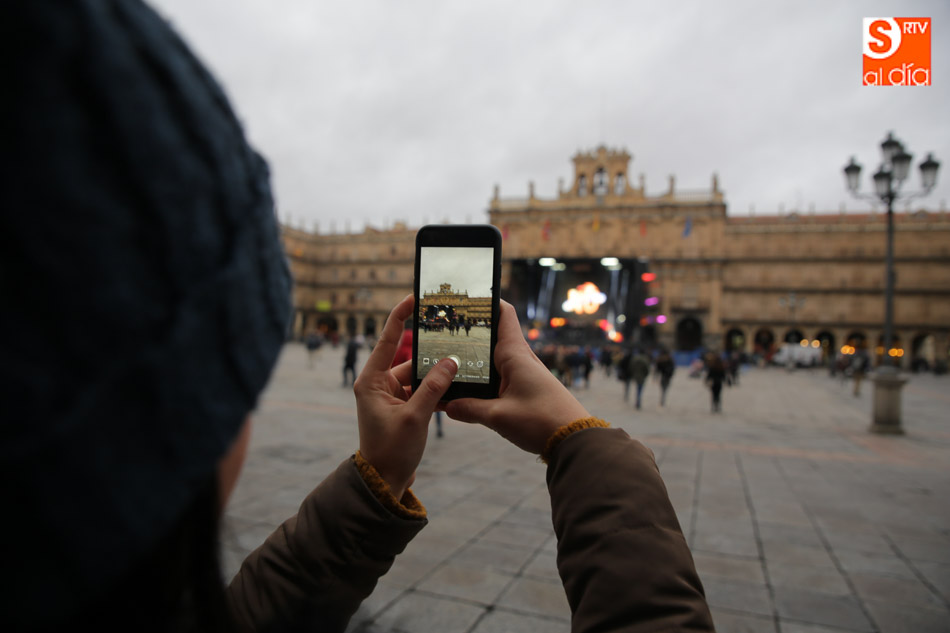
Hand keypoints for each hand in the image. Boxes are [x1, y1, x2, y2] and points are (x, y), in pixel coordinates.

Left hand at [354, 295, 457, 498]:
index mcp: (371, 381)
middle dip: (430, 350)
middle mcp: (378, 384)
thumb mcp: (415, 417)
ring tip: (461, 361)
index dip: (399, 316)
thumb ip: (434, 387)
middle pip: (408, 357)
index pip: (387, 340)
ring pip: (419, 375)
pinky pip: (422, 390)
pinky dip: (437, 388)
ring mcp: (390, 396)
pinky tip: (457, 384)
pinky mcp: (402, 408)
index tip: (413, 297)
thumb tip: (451, 360)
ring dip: (437, 373)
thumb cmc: (391, 451)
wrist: (384, 482)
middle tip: (451, 332)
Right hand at [445, 301, 589, 453]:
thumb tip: (446, 404)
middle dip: (468, 335)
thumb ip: (469, 409)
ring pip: (491, 361)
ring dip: (472, 362)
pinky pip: (497, 380)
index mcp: (515, 354)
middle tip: (441, 333)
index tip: (467, 295)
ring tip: (445, 364)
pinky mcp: (523, 391)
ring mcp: (522, 375)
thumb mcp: (499, 417)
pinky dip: (480, 382)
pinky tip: (464, 393)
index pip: (504, 314)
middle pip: (490, 338)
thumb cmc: (542, 421)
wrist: (574, 440)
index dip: (488, 300)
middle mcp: (519, 359)